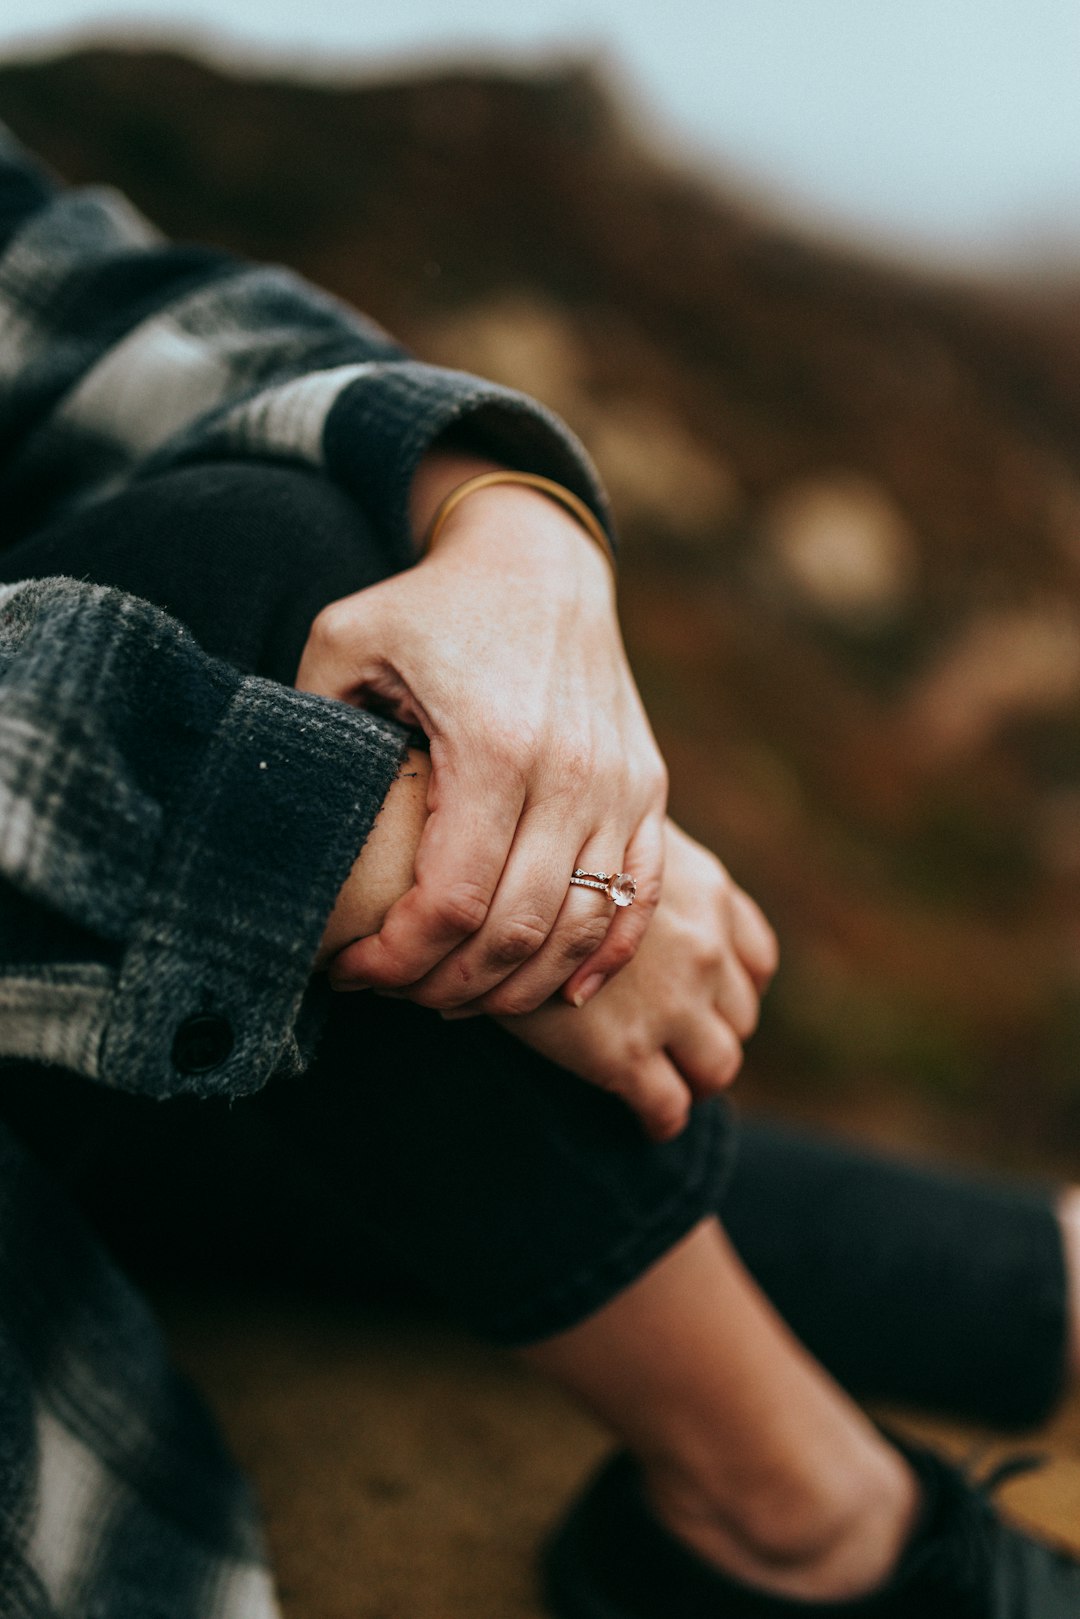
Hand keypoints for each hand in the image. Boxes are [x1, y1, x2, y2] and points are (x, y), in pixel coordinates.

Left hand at [297, 451, 667, 1014]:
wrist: (538, 559)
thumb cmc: (429, 606)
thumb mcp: (344, 642)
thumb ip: (311, 726)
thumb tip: (283, 822)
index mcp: (493, 747)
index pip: (451, 903)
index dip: (396, 959)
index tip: (351, 968)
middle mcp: (571, 774)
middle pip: (517, 933)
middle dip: (447, 986)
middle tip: (397, 990)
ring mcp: (620, 785)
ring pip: (582, 930)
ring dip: (520, 986)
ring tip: (459, 995)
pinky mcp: (648, 788)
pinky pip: (643, 896)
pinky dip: (606, 956)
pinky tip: (563, 991)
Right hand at [499, 821, 778, 1141]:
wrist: (484, 888)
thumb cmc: (528, 844)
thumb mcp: (604, 834)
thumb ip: (631, 869)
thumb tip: (610, 890)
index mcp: (705, 893)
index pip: (754, 958)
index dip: (733, 987)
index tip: (709, 1000)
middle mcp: (704, 947)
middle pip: (741, 1015)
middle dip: (715, 1034)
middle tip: (683, 1048)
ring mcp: (672, 1005)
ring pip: (719, 1065)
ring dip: (697, 1077)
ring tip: (670, 1087)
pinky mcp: (625, 1054)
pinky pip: (668, 1106)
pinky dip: (663, 1119)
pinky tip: (646, 1122)